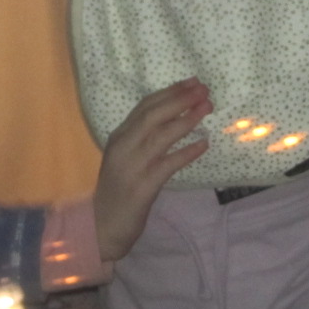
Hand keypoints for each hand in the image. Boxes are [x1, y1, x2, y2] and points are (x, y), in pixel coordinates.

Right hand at [93, 78, 211, 261]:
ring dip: (186, 120)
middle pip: (152, 115)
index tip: (191, 83)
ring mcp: (131, 166)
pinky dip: (186, 153)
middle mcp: (123, 147)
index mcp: (119, 137)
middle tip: (204, 89)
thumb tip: (174, 118)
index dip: (169, 93)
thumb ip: (141, 139)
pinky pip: (167, 165)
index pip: (144, 107)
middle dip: (179, 99)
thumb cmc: (117, 191)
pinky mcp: (142, 187)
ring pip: (160, 136)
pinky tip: (204, 144)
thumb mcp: (125, 158)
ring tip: (207, 108)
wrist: (101, 225)